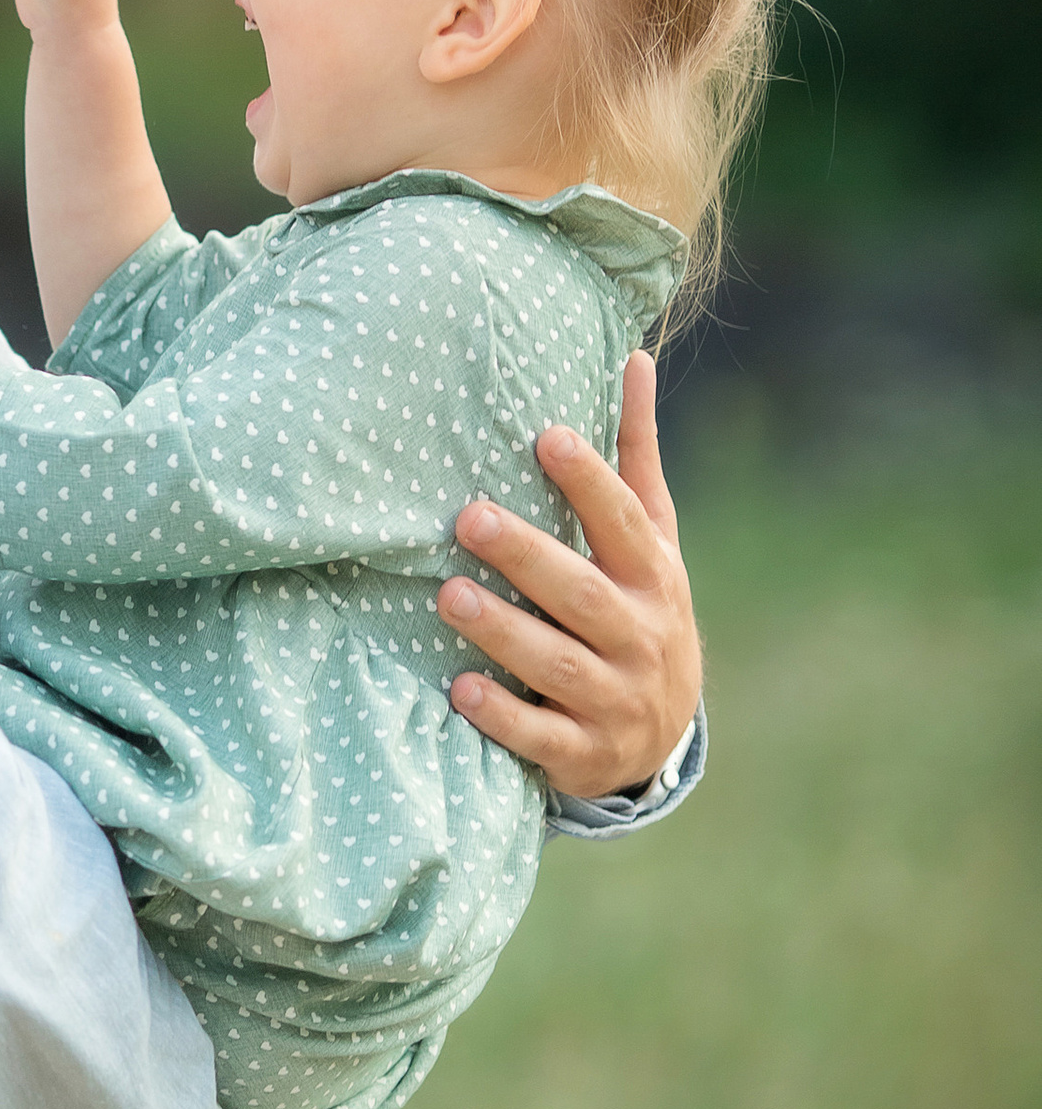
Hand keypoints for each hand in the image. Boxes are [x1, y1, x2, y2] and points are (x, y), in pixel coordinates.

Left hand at [438, 353, 701, 793]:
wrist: (660, 733)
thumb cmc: (639, 608)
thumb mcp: (650, 539)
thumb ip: (634, 456)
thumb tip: (633, 356)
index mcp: (654, 577)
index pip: (624, 524)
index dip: (590, 483)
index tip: (548, 438)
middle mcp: (642, 636)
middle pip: (583, 593)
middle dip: (528, 557)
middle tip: (468, 518)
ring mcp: (616, 698)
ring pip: (558, 663)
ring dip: (503, 631)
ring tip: (448, 596)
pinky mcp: (584, 751)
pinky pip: (542, 735)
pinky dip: (504, 716)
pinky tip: (460, 690)